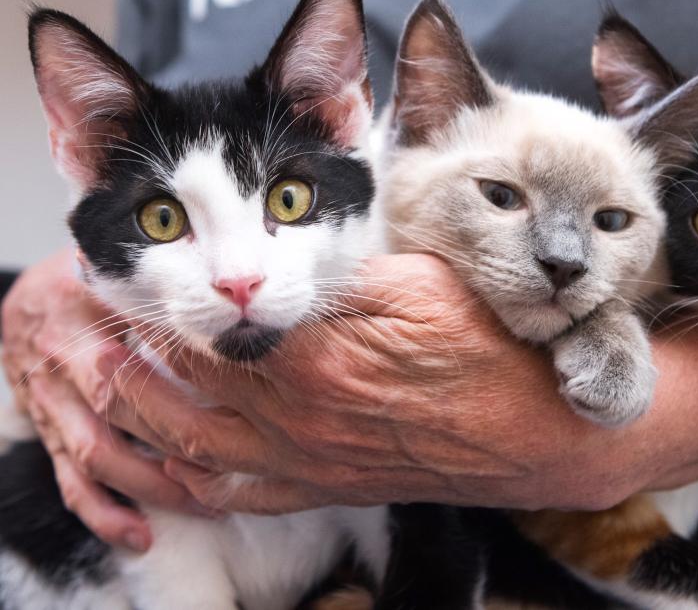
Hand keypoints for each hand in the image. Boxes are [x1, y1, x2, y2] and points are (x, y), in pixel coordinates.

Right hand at [1, 248, 210, 549]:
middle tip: (234, 459)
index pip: (141, 334)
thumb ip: (172, 277)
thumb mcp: (129, 268)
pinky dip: (103, 511)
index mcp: (91, 303)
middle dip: (175, 439)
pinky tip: (140, 532)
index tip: (237, 388)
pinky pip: (69, 478)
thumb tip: (237, 283)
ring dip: (151, 484)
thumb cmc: (96, 280)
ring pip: (97, 451)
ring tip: (204, 504)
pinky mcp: (48, 429)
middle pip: (119, 403)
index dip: (185, 365)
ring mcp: (53, 396)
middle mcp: (66, 352)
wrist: (30, 297)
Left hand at [99, 253, 637, 513]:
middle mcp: (297, 419)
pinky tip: (168, 455)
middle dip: (131, 354)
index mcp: (316, 358)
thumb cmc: (488, 346)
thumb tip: (271, 263)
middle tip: (103, 322)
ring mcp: (306, 461)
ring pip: (190, 447)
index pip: (206, 329)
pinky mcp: (322, 486)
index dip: (163, 300)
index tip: (135, 276)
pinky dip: (185, 477)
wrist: (535, 429)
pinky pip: (233, 493)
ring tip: (110, 379)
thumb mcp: (416, 281)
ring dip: (140, 414)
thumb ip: (335, 272)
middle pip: (182, 390)